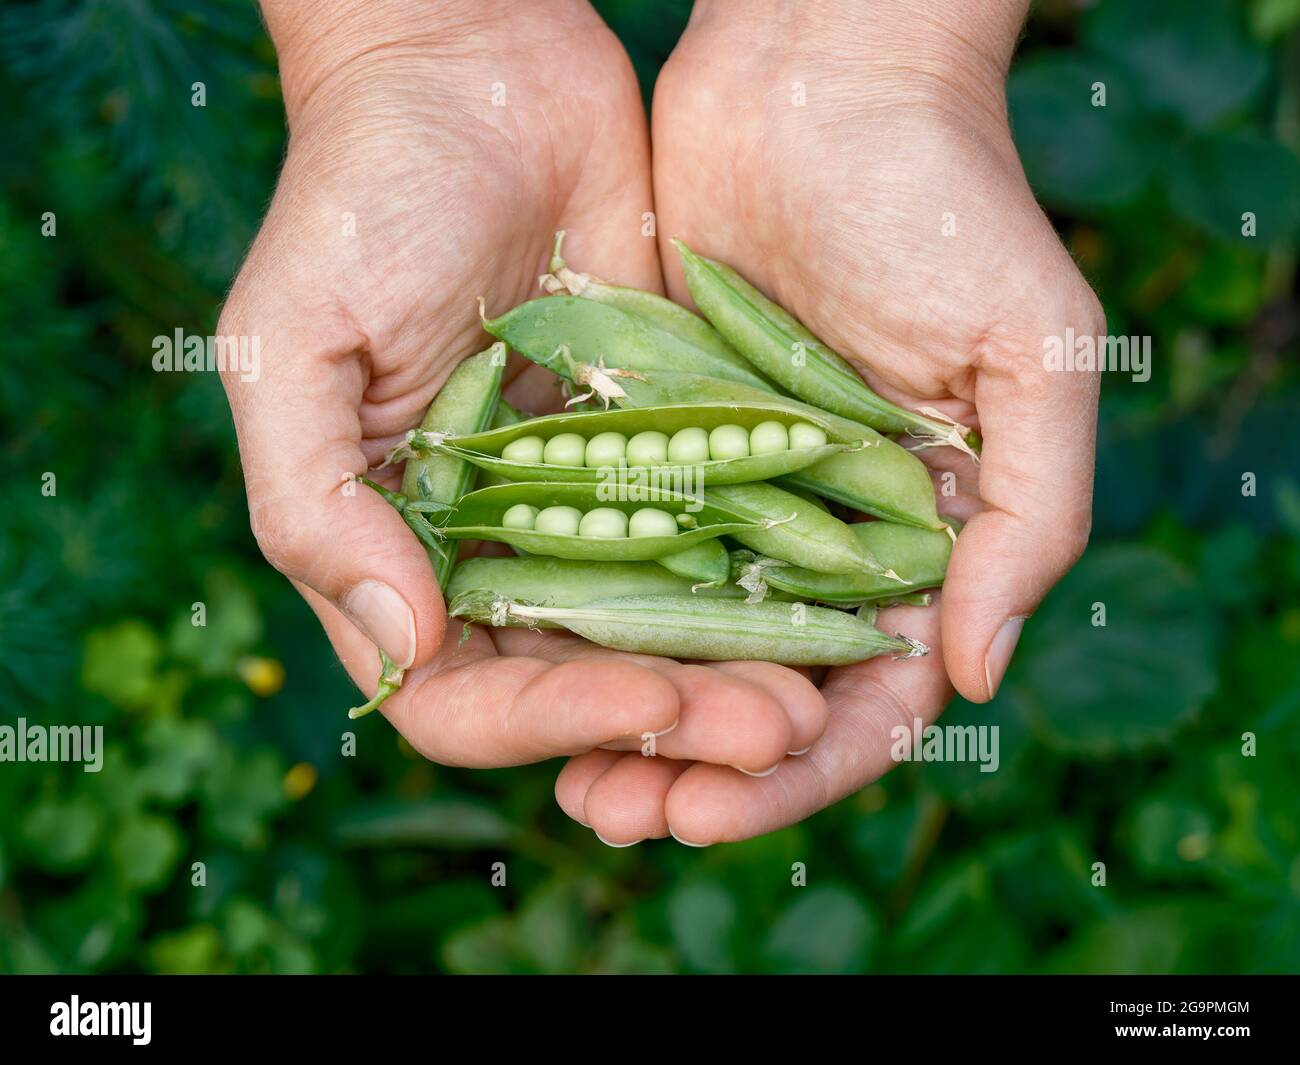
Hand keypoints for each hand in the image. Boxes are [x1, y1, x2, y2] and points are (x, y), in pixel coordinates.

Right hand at [220, 0, 825, 767]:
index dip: (548, 721)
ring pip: (666, 631)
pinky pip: (723, 535)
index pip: (460, 696)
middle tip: (772, 730)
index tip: (645, 698)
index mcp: (395, 550)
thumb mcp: (290, 349)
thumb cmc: (361, 199)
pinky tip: (841, 607)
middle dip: (674, 721)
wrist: (480, 76)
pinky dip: (773, 581)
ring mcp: (587, 504)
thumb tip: (403, 648)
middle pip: (583, 684)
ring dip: (738, 673)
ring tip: (821, 694)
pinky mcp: (666, 446)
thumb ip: (315, 507)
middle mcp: (494, 549)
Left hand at [557, 0, 1101, 841]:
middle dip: (692, 765)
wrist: (819, 74)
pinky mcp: (650, 438)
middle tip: (618, 814)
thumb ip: (1030, 518)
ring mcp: (730, 491)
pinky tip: (524, 660)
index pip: (867, 701)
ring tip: (565, 779)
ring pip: (674, 640)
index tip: (715, 806)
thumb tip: (978, 679)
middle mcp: (820, 535)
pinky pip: (610, 544)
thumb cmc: (948, 201)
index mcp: (920, 541)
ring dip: (623, 713)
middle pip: (757, 691)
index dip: (797, 769)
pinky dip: (578, 611)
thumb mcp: (1030, 354)